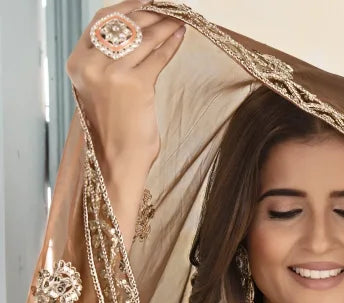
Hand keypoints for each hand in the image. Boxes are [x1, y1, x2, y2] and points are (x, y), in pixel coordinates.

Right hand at [66, 2, 185, 172]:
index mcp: (77, 63)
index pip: (101, 21)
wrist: (118, 159)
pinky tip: (180, 36)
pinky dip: (171, 44)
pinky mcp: (136, 85)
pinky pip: (158, 56)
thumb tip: (133, 31)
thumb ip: (107, 60)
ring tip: (178, 20)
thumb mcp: (99, 87)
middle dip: (149, 13)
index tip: (145, 1)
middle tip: (168, 9)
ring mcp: (112, 74)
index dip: (126, 7)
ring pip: (144, 38)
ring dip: (164, 25)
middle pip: (124, 24)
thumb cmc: (113, 128)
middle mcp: (91, 65)